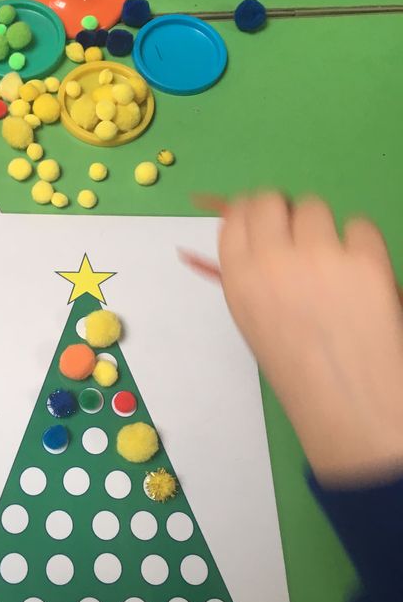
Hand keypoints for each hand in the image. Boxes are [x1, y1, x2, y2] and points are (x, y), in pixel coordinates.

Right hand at [218, 193, 402, 486]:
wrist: (348, 401)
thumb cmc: (295, 365)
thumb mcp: (250, 318)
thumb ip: (245, 273)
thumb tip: (240, 237)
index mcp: (238, 277)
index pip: (237, 214)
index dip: (254, 214)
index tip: (268, 223)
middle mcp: (273, 259)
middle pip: (271, 200)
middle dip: (285, 213)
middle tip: (301, 238)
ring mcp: (320, 255)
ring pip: (315, 207)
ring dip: (322, 228)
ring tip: (333, 264)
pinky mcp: (365, 258)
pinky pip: (360, 226)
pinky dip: (361, 244)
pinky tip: (360, 276)